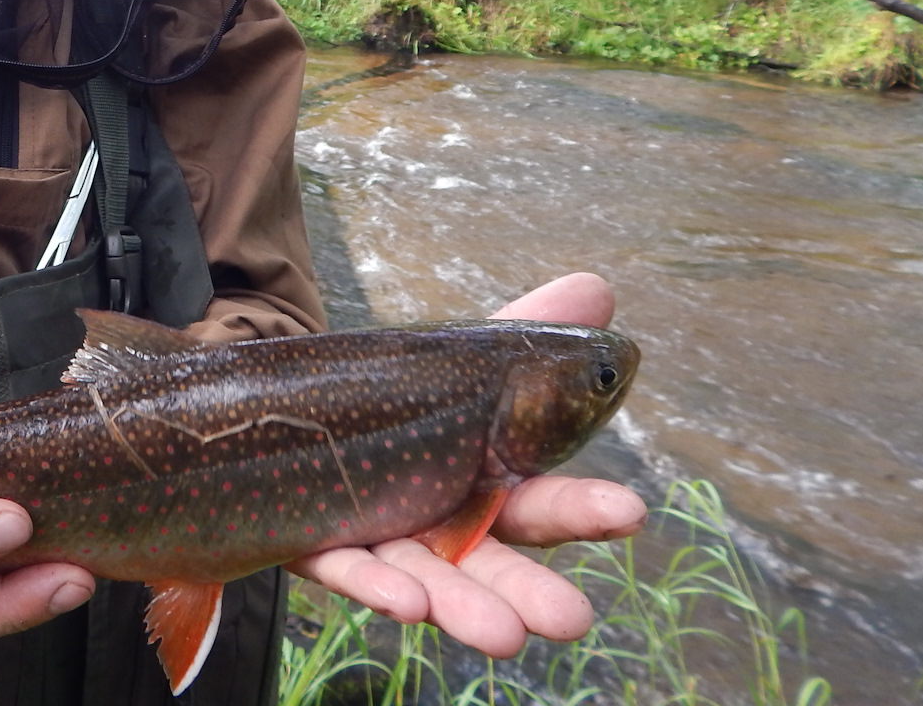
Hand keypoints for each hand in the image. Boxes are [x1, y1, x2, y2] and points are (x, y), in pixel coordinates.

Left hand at [287, 272, 646, 656]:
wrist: (292, 415)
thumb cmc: (398, 405)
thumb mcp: (460, 368)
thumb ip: (524, 334)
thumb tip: (598, 287)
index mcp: (483, 487)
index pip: (539, 500)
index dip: (583, 508)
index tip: (629, 510)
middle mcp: (437, 525)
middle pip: (487, 558)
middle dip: (527, 589)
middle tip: (570, 618)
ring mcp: (378, 541)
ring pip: (423, 578)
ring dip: (461, 606)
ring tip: (503, 635)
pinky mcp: (315, 545)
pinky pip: (341, 567)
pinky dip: (374, 585)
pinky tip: (406, 602)